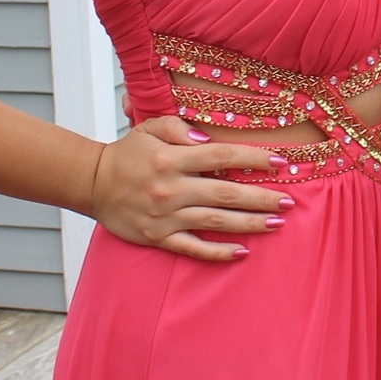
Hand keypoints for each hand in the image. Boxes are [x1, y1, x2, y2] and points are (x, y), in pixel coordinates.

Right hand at [90, 116, 294, 260]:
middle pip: (226, 194)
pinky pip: (193, 248)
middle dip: (261, 198)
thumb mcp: (149, 128)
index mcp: (171, 159)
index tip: (280, 162)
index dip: (253, 159)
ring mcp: (165, 216)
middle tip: (289, 202)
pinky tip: (243, 252)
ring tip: (277, 224)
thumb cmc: (128, 154)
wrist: (91, 183)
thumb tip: (207, 137)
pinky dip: (218, 252)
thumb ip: (178, 126)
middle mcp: (171, 188)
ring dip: (250, 224)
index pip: (221, 157)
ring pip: (215, 222)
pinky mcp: (158, 237)